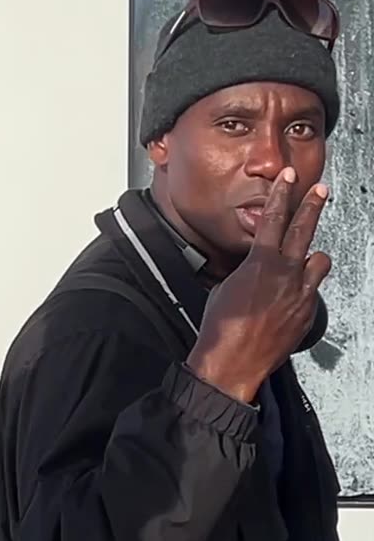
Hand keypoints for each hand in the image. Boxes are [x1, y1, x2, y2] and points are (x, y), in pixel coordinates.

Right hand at [188, 167, 330, 402]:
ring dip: (311, 258)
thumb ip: (247, 271)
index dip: (282, 194)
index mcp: (260, 263)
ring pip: (319, 261)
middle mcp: (285, 274)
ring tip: (304, 260)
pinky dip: (303, 289)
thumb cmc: (220, 327)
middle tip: (320, 190)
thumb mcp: (225, 288)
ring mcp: (300, 293)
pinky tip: (288, 299)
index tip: (289, 178)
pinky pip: (312, 290)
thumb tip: (255, 268)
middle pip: (304, 229)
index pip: (274, 218)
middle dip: (312, 206)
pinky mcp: (307, 313)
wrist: (231, 361)